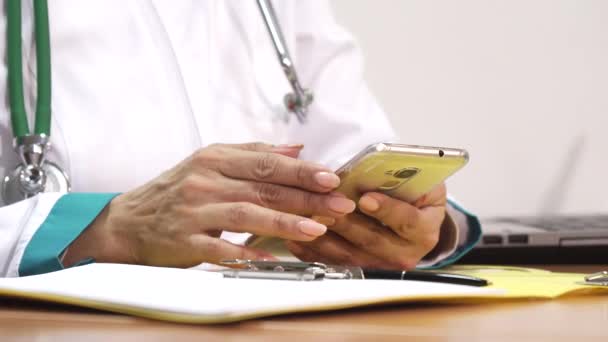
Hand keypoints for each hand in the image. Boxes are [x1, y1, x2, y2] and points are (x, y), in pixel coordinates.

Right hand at [63, 143, 355, 267]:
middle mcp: (205, 180)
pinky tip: (268, 256)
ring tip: (316, 228)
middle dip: (306, 196)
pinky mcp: (184, 239)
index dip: (301, 170)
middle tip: (338, 205)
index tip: (331, 178)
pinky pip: (218, 246)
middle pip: (263, 187)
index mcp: (215, 158)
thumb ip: (254, 153)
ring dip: (284, 221)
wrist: (130, 221)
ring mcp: (194, 211)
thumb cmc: (177, 190)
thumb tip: (296, 148)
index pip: (266, 162)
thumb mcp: (211, 162)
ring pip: (246, 213)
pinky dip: (244, 251)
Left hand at [286, 184, 446, 269]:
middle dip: (347, 222)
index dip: (387, 209)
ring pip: (349, 254)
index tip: (366, 198)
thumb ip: (403, 175)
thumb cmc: (412, 194)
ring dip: (325, 236)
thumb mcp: (417, 181)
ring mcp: (380, 266)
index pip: (407, 221)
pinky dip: (313, 249)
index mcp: (424, 230)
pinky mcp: (358, 270)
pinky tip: (298, 236)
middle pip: (372, 240)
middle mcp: (405, 254)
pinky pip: (333, 262)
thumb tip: (378, 163)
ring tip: (308, 218)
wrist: (410, 217)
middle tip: (326, 207)